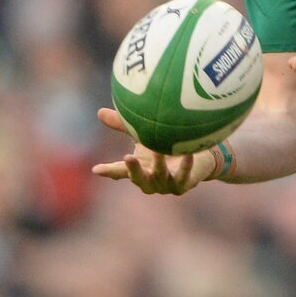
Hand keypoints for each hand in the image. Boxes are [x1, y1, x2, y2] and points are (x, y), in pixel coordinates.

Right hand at [91, 108, 215, 194]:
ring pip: (160, 175)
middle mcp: (150, 181)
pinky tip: (187, 154)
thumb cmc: (168, 148)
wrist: (199, 161)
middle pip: (138, 178)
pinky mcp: (183, 184)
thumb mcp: (145, 137)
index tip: (96, 169)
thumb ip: (124, 127)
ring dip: (158, 164)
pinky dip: (185, 165)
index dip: (108, 171)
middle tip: (127, 157)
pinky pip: (184, 175)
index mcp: (139, 170)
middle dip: (133, 170)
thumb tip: (100, 111)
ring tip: (159, 150)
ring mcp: (166, 185)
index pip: (120, 171)